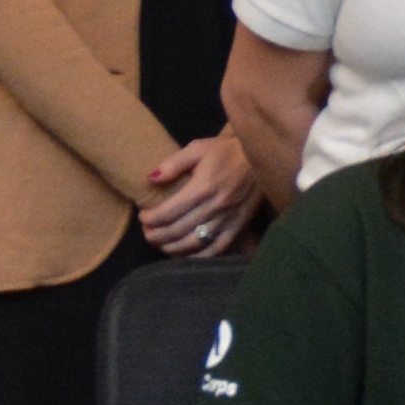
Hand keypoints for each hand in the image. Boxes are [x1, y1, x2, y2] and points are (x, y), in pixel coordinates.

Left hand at [138, 133, 259, 254]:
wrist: (262, 158)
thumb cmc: (227, 152)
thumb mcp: (198, 148)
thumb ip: (173, 164)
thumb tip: (151, 179)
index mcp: (202, 188)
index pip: (168, 212)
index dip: (150, 219)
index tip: (142, 217)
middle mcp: (214, 207)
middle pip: (176, 230)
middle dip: (155, 235)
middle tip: (146, 232)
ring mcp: (227, 220)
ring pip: (193, 243)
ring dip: (171, 248)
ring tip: (160, 243)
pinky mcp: (238, 227)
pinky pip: (216, 250)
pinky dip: (198, 257)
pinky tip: (185, 255)